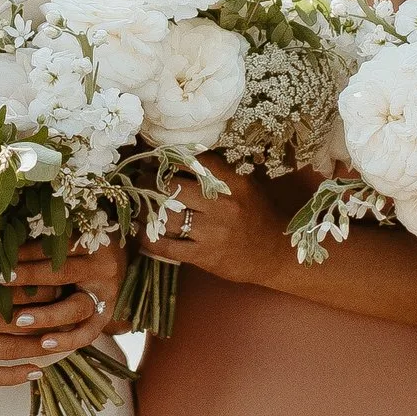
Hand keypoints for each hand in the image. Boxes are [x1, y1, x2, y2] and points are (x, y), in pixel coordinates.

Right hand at [0, 253, 120, 390]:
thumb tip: (0, 250)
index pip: (11, 286)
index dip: (39, 284)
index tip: (64, 277)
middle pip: (17, 317)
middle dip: (48, 315)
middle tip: (76, 309)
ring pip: (9, 347)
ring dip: (38, 346)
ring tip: (63, 343)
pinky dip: (13, 375)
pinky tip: (34, 372)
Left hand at [140, 167, 284, 287]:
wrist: (276, 254)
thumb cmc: (259, 217)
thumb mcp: (246, 188)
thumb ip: (219, 175)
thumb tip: (182, 159)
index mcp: (234, 184)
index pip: (196, 163)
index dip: (171, 159)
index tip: (158, 160)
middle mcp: (222, 206)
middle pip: (173, 188)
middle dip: (151, 184)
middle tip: (141, 182)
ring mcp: (212, 232)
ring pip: (167, 217)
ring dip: (147, 211)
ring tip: (140, 206)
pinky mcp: (204, 256)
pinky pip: (167, 246)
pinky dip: (150, 239)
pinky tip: (144, 232)